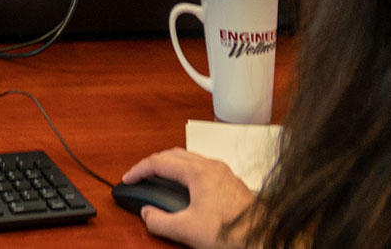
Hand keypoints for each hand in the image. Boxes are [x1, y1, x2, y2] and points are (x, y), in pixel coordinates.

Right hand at [121, 149, 256, 248]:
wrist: (262, 236)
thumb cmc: (232, 231)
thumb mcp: (187, 230)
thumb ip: (160, 222)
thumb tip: (147, 214)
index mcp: (197, 172)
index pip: (159, 162)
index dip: (139, 170)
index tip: (128, 178)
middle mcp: (211, 166)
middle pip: (173, 155)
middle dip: (153, 164)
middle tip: (140, 176)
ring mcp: (223, 172)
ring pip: (188, 159)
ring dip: (170, 166)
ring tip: (159, 180)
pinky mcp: (230, 182)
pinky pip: (201, 167)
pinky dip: (185, 172)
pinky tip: (186, 188)